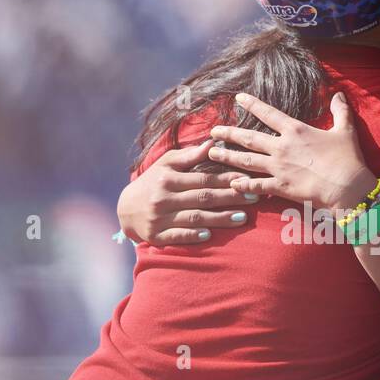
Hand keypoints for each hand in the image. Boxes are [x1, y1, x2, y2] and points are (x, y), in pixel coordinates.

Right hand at [116, 139, 257, 244]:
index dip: (226, 179)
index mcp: (167, 178)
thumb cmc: (153, 182)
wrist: (126, 209)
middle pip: (202, 197)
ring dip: (220, 218)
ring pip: (194, 218)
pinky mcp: (156, 236)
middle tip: (253, 198)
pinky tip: (209, 235)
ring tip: (242, 217)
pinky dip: (193, 235)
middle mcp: (163, 198)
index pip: (203, 178)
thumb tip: (213, 142)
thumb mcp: (166, 164)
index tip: (247, 179)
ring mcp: (159, 218)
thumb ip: (190, 156)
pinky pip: (177, 236)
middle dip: (230, 198)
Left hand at [206, 92, 377, 212]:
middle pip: (249, 138)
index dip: (252, 104)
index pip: (268, 113)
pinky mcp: (280, 187)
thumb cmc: (347, 158)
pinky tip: (231, 184)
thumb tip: (339, 94)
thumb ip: (340, 111)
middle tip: (212, 131)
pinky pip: (256, 186)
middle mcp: (282, 147)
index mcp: (296, 130)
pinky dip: (243, 185)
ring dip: (228, 157)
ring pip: (246, 161)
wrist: (348, 186)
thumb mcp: (345, 130)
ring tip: (212, 154)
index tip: (238, 99)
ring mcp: (279, 168)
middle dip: (229, 134)